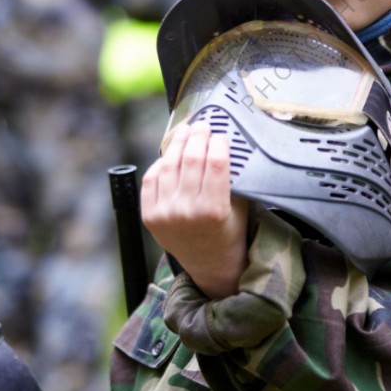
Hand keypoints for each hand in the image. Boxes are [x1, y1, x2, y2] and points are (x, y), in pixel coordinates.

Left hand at [142, 120, 249, 299]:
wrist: (209, 264)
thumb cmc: (228, 232)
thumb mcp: (240, 207)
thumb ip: (231, 179)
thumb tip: (222, 143)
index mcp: (214, 210)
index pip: (215, 163)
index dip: (218, 143)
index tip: (221, 135)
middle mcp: (187, 212)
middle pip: (190, 160)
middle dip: (198, 136)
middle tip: (202, 125)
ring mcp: (165, 214)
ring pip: (168, 166)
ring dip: (177, 144)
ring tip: (185, 132)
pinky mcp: (150, 216)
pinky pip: (151, 180)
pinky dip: (160, 164)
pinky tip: (169, 155)